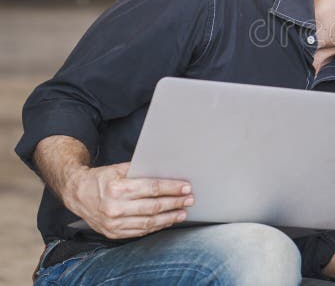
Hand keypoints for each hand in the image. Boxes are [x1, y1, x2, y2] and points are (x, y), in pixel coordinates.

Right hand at [63, 162, 192, 239]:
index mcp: (118, 188)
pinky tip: (166, 221)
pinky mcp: (113, 233)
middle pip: (154, 207)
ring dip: (169, 218)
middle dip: (175, 203)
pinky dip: (155, 227)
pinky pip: (139, 232)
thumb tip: (166, 170)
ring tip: (182, 212)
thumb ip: (140, 171)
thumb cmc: (101, 179)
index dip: (172, 188)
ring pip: (149, 223)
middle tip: (189, 199)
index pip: (152, 189)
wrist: (76, 193)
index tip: (186, 187)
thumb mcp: (119, 169)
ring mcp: (113, 223)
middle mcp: (115, 207)